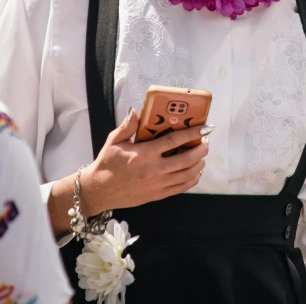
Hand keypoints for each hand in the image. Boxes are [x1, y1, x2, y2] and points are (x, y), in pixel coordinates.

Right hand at [81, 108, 210, 214]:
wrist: (99, 191)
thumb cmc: (108, 163)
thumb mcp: (114, 140)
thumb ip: (128, 125)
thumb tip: (138, 110)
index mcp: (143, 154)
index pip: (173, 142)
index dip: (191, 134)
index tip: (203, 128)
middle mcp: (153, 170)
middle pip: (186, 159)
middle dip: (201, 149)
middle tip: (206, 140)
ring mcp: (157, 185)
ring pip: (187, 174)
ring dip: (199, 163)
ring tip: (203, 154)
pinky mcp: (158, 195)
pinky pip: (181, 188)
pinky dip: (193, 179)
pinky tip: (196, 170)